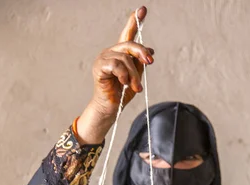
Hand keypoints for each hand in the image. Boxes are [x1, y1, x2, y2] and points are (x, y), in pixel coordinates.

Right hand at [77, 6, 154, 144]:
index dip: (134, 21)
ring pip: (124, 58)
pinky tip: (124, 83)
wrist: (111, 109)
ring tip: (136, 87)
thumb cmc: (122, 94)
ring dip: (134, 74)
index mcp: (120, 54)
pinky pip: (116, 65)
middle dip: (141, 53)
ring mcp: (103, 58)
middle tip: (150, 61)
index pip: (128, 34)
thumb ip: (141, 62)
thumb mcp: (136, 76)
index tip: (143, 9)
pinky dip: (123, 75)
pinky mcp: (99, 67)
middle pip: (129, 44)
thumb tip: (150, 50)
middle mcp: (111, 52)